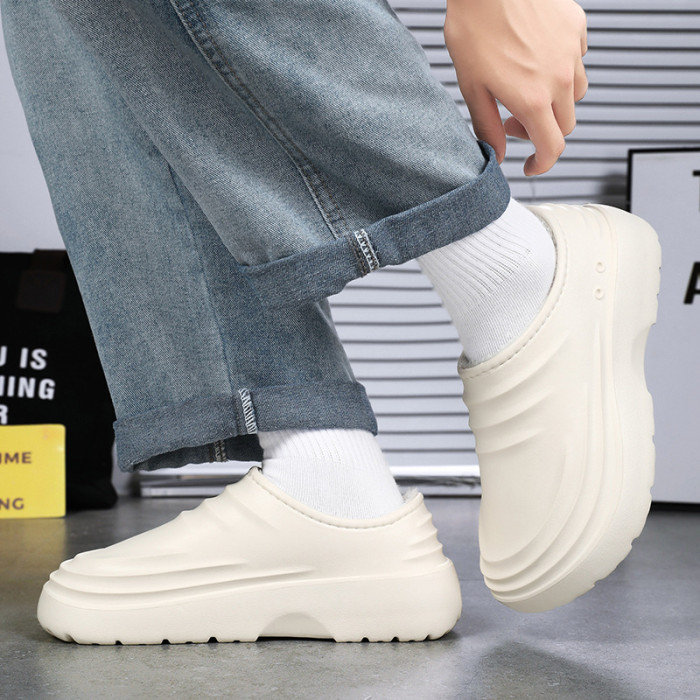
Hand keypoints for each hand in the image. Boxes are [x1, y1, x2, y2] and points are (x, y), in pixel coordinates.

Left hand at [444, 0, 587, 175]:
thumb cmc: (473, 28)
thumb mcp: (471, 87)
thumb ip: (487, 126)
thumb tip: (498, 156)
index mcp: (533, 99)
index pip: (553, 148)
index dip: (542, 164)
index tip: (531, 165)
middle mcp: (560, 79)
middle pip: (565, 125)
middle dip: (541, 132)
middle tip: (512, 119)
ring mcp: (572, 52)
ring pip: (576, 94)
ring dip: (555, 102)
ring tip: (526, 87)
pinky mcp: (577, 27)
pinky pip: (577, 58)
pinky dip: (561, 68)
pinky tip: (536, 57)